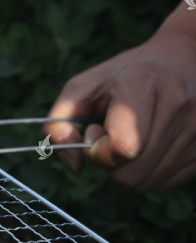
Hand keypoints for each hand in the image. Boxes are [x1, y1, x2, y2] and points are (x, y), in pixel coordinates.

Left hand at [45, 24, 195, 191]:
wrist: (185, 58)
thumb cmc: (125, 74)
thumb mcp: (83, 87)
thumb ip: (60, 124)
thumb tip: (74, 166)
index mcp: (144, 85)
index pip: (123, 148)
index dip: (98, 151)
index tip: (96, 131)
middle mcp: (178, 108)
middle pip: (131, 174)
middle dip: (110, 162)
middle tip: (112, 134)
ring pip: (148, 184)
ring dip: (129, 169)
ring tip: (133, 138)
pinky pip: (165, 184)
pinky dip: (149, 172)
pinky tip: (150, 145)